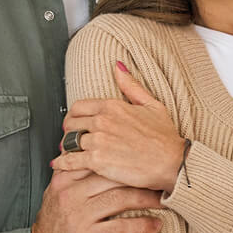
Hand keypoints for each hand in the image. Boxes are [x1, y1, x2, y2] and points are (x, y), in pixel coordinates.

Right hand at [30, 166, 162, 232]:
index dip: (124, 159)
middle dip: (141, 177)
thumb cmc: (52, 228)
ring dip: (147, 199)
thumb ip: (72, 175)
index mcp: (63, 180)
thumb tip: (92, 154)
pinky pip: (121, 228)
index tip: (145, 160)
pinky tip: (156, 225)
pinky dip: (142, 226)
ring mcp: (78, 217)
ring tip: (164, 200)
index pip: (98, 160)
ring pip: (120, 199)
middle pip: (113, 176)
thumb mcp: (55, 195)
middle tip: (161, 178)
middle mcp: (70, 194)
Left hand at [49, 62, 185, 191]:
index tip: (74, 124)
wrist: (173, 162)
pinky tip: (59, 166)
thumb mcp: (152, 104)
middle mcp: (102, 121)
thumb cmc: (165, 137)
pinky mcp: (97, 160)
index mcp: (112, 106)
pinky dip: (62, 164)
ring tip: (65, 154)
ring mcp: (98, 140)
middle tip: (69, 140)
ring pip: (69, 142)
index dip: (73, 117)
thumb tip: (118, 66)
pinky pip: (70, 161)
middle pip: (71, 124)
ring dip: (66, 149)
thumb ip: (131, 86)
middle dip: (68, 132)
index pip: (78, 107)